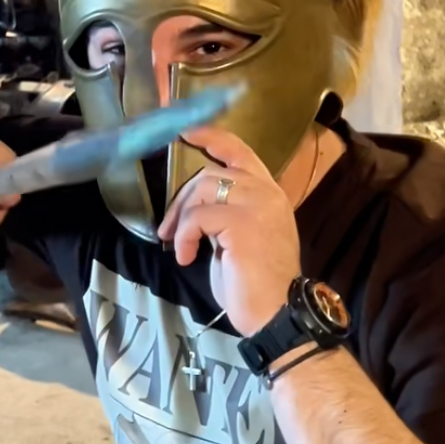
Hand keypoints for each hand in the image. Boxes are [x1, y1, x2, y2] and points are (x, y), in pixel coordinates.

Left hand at [156, 126, 300, 335]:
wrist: (277, 313)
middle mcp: (266, 192)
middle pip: (209, 173)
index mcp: (269, 193)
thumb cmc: (255, 283)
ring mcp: (257, 204)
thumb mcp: (240, 236)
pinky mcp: (243, 221)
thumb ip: (226, 212)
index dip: (210, 136)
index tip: (184, 130)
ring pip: (201, 190)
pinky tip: (187, 258)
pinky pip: (197, 217)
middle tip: (167, 229)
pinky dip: (184, 236)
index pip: (239, 150)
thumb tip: (191, 207)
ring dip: (180, 218)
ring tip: (177, 244)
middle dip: (180, 199)